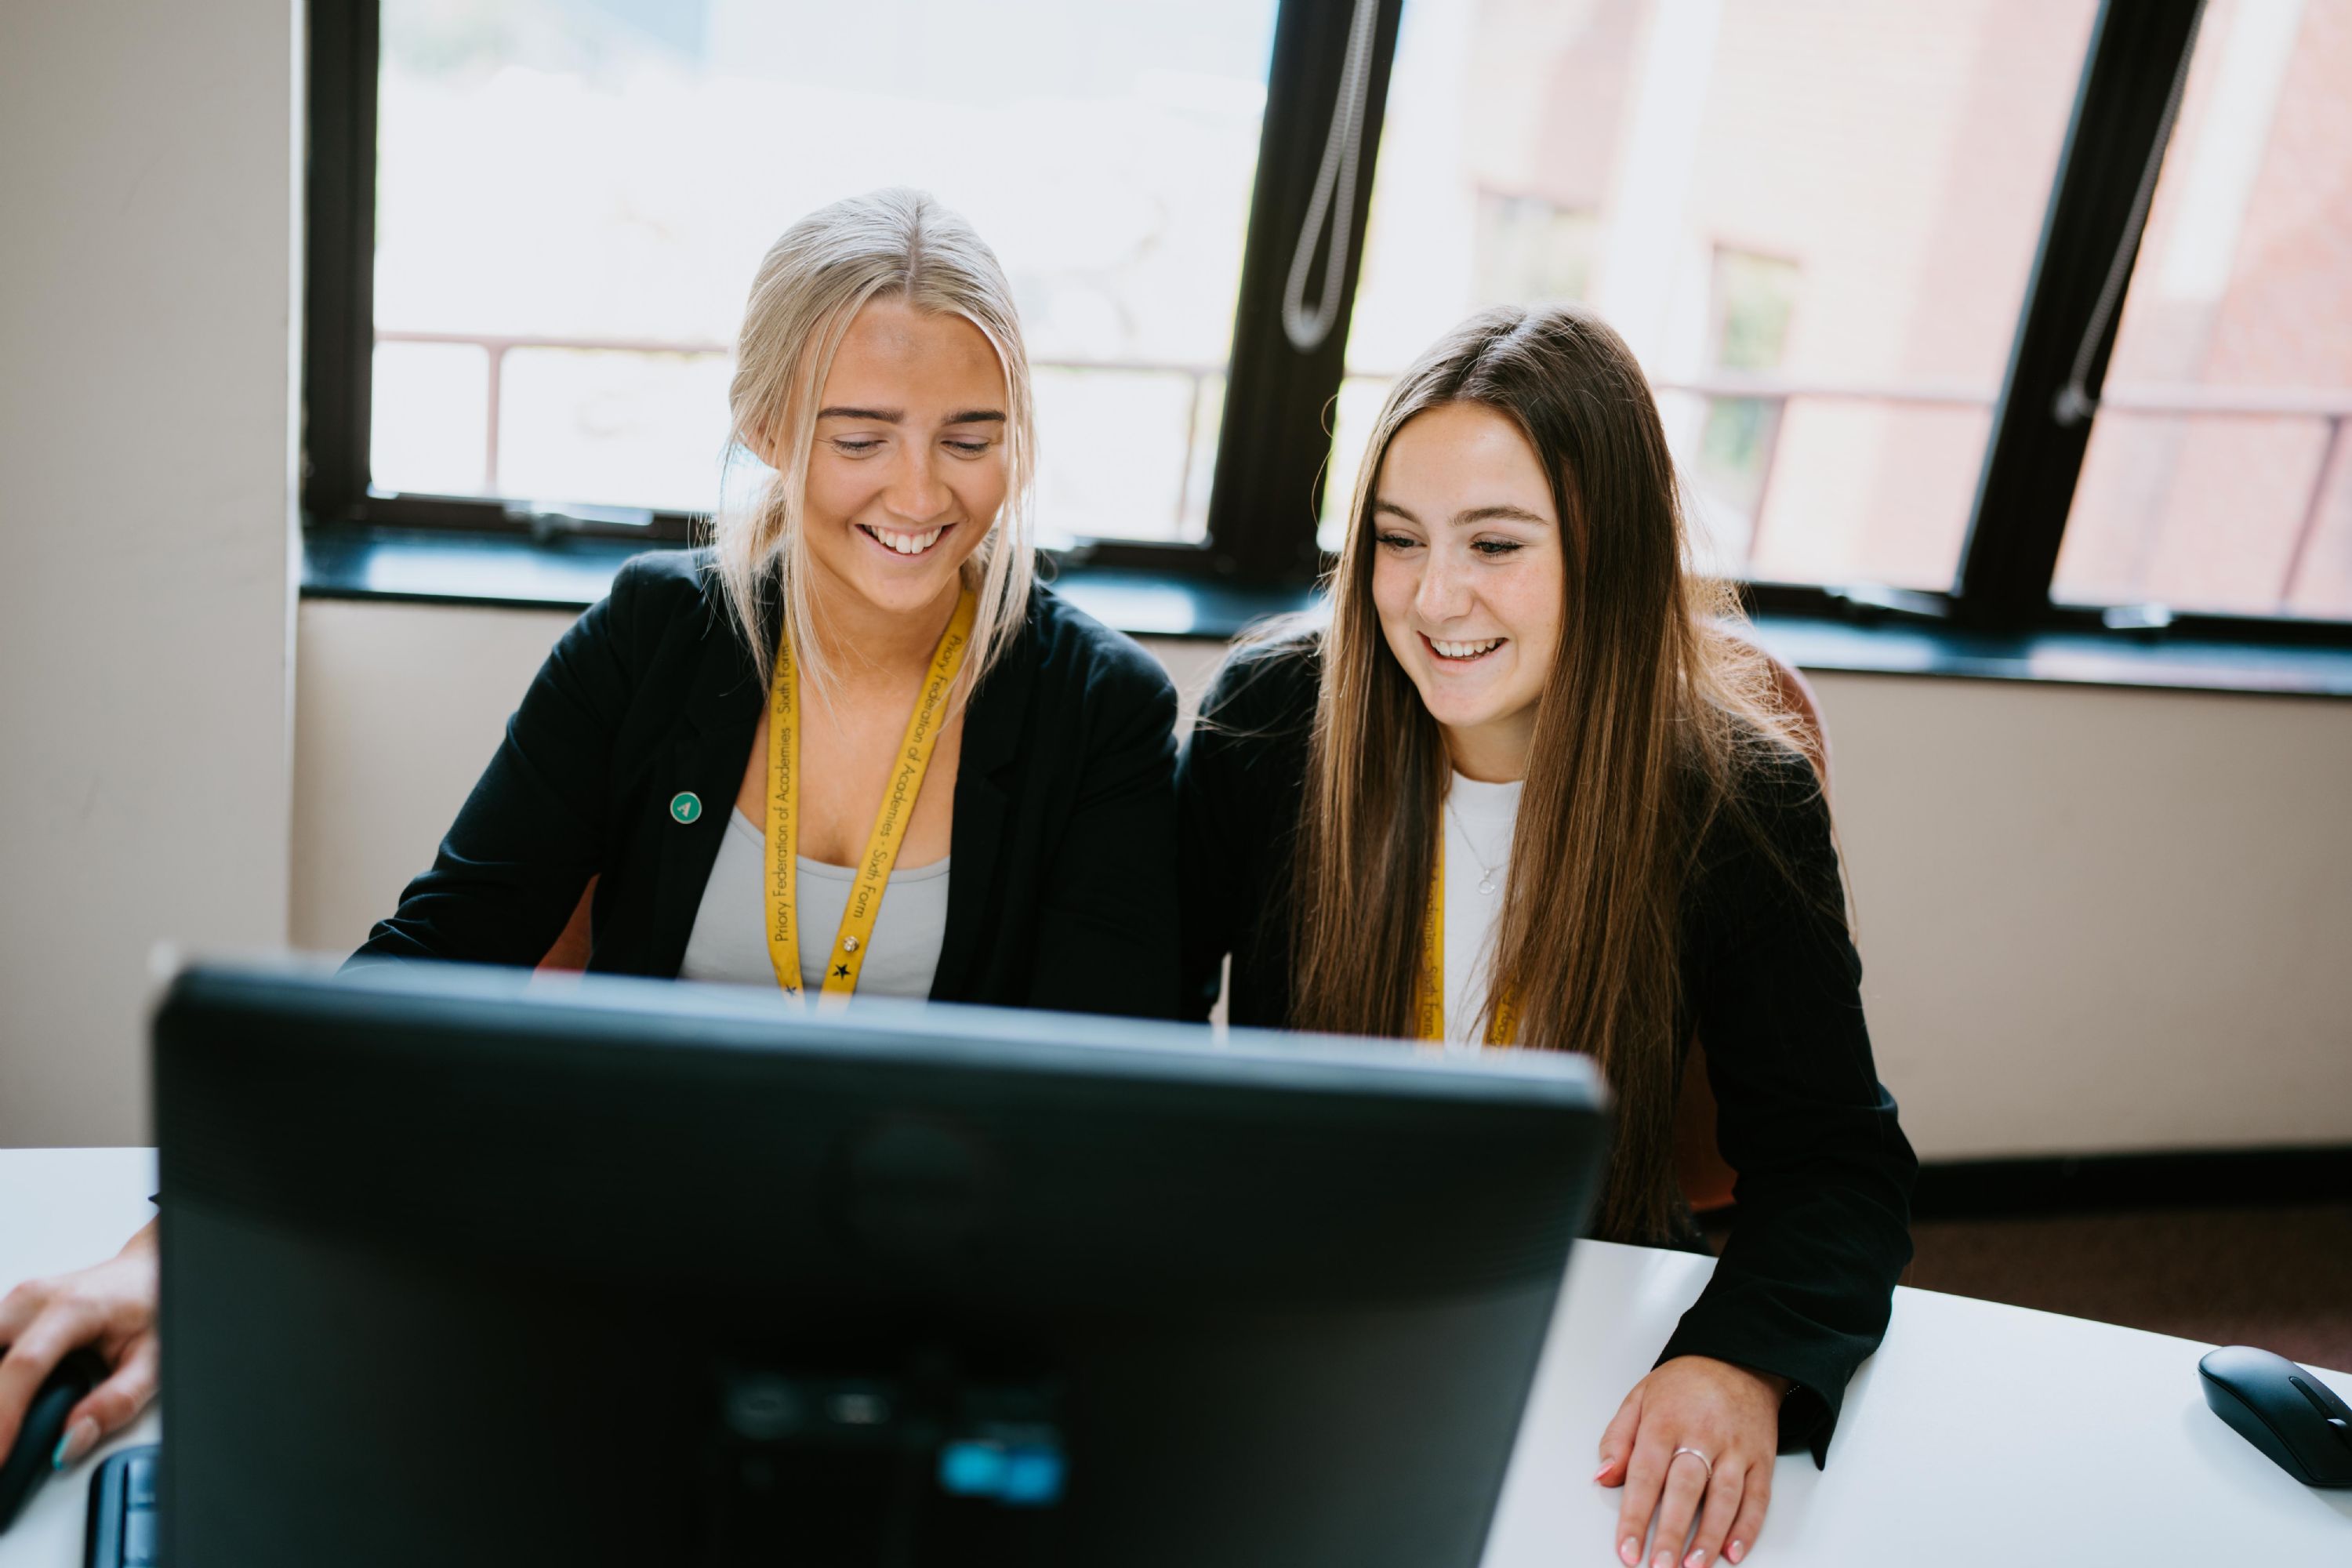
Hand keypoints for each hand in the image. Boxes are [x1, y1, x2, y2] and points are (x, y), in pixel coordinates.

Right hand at [0, 1221, 159, 1470]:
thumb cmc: (151, 1306)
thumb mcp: (152, 1358)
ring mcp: (15, 1302)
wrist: (146, 1270)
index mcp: (73, 1308)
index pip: (24, 1365)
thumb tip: (73, 1440)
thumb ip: (117, 1402)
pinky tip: (8, 1397)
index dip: (3, 1416)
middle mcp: (34, 1300)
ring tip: (10, 1423)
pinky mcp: (6, 1312)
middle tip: (5, 1444)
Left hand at [1593, 1354, 1788, 1567]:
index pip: (1645, 1475)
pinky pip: (1757, 1499)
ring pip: (1723, 1499)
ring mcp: (1735, 1449)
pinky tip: (1733, 1551)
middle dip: (1670, 1533)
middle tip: (1659, 1566)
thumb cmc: (1685, 1383)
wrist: (1739, 1359)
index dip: (1634, 1516)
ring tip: (1693, 1566)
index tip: (1626, 1548)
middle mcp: (1702, 1436)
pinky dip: (1746, 1528)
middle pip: (1684, 1490)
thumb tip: (1603, 1476)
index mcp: (1665, 1422)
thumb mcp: (1640, 1398)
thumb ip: (1618, 1439)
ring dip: (1708, 1538)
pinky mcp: (1761, 1459)